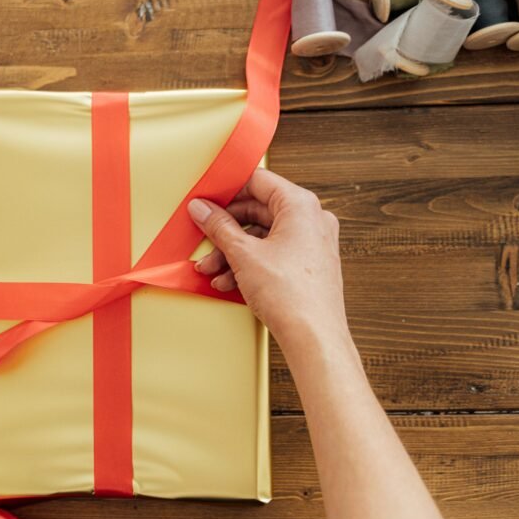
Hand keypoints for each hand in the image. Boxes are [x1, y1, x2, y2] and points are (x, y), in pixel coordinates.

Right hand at [187, 168, 346, 354]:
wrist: (314, 337)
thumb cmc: (293, 296)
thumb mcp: (244, 254)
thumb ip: (219, 227)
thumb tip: (204, 210)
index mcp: (301, 206)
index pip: (258, 181)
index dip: (228, 190)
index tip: (208, 200)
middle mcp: (312, 220)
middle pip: (258, 211)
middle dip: (226, 230)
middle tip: (204, 237)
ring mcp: (312, 244)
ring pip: (263, 237)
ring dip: (233, 252)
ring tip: (213, 269)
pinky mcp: (308, 266)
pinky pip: (273, 254)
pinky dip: (249, 264)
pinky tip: (230, 281)